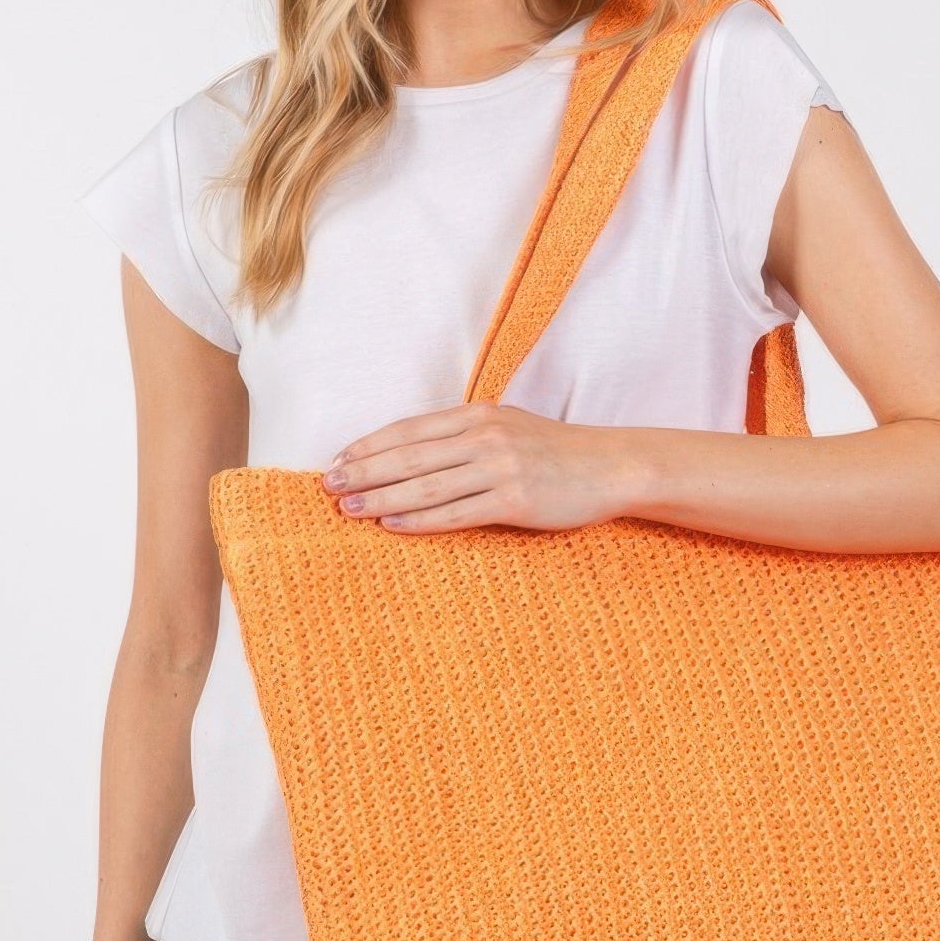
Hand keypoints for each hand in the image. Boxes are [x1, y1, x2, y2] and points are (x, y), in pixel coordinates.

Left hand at [321, 402, 636, 533]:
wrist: (611, 465)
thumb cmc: (555, 451)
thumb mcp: (507, 427)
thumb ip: (464, 434)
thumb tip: (413, 452)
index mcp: (477, 415)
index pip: (409, 430)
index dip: (369, 446)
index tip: (337, 461)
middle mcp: (484, 437)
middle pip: (408, 455)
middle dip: (363, 471)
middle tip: (328, 486)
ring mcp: (499, 468)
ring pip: (425, 485)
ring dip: (381, 497)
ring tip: (348, 509)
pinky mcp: (514, 499)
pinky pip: (456, 513)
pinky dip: (419, 519)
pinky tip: (391, 525)